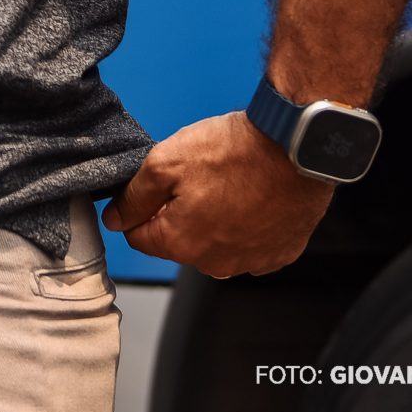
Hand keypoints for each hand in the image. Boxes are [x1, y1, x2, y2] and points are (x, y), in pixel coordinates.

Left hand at [102, 111, 330, 279]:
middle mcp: (216, 263)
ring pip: (216, 244)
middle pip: (180, 241)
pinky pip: (251, 244)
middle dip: (180, 213)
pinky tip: (253, 198)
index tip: (159, 187)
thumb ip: (134, 196)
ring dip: (215, 220)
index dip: (142, 208)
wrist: (296, 147)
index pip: (140, 237)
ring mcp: (251, 261)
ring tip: (230, 184)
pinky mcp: (280, 253)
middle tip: (199, 178)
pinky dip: (248, 225)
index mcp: (182, 244)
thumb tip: (115, 219)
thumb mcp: (165, 162)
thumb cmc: (234, 152)